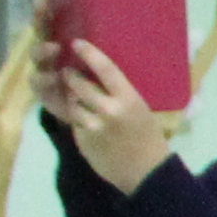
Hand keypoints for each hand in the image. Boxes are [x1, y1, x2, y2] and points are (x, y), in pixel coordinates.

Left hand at [45, 37, 183, 195]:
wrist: (146, 173)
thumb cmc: (148, 137)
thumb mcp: (141, 108)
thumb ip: (120, 92)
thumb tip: (98, 73)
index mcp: (128, 99)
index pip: (105, 68)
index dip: (88, 53)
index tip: (76, 43)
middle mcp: (108, 110)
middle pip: (78, 83)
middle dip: (70, 75)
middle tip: (68, 71)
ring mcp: (92, 126)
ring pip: (71, 102)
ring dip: (71, 97)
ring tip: (77, 97)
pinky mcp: (82, 140)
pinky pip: (72, 121)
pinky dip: (76, 118)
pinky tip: (86, 120)